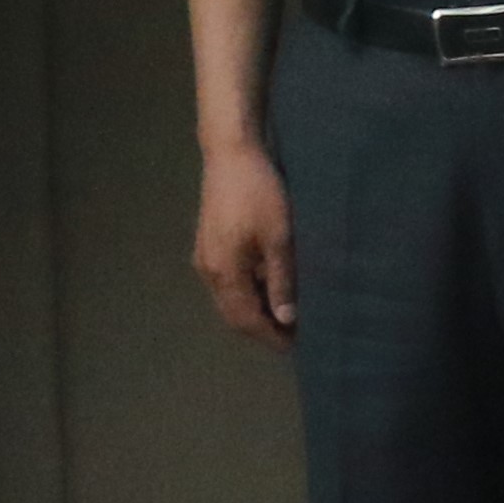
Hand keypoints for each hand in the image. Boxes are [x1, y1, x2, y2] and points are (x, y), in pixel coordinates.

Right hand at [193, 138, 296, 340]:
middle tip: (297, 336)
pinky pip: (229, 282)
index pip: (246, 320)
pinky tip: (274, 287)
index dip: (270, 337)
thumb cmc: (260, 193)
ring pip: (231, 299)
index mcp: (223, 272)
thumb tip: (286, 319)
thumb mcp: (280, 238)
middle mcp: (208, 271)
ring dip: (257, 310)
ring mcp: (206, 258)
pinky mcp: (210, 245)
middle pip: (234, 314)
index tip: (297, 347)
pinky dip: (250, 292)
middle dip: (263, 329)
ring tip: (290, 314)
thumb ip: (282, 280)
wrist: (231, 155)